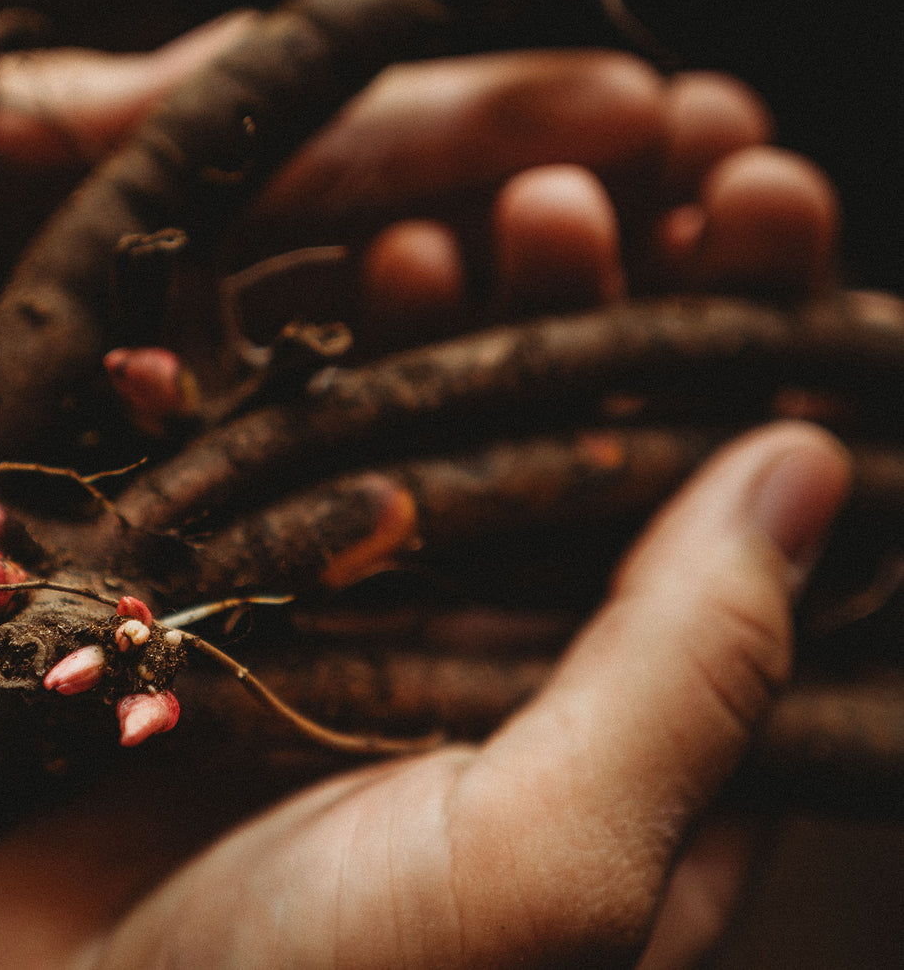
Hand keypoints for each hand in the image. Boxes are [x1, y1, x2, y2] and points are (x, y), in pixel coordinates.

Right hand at [0, 42, 845, 962]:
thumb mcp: (550, 861)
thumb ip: (688, 676)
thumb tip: (809, 463)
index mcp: (623, 737)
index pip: (731, 516)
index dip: (760, 345)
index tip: (764, 200)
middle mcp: (497, 662)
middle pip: (580, 442)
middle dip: (603, 294)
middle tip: (600, 180)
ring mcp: (357, 617)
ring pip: (433, 423)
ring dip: (462, 306)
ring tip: (469, 214)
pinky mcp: (231, 593)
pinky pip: (290, 447)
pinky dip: (315, 356)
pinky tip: (340, 274)